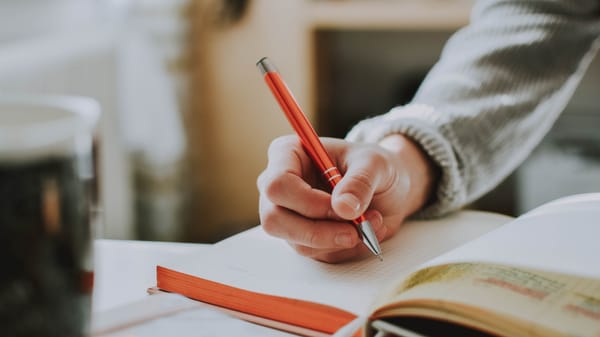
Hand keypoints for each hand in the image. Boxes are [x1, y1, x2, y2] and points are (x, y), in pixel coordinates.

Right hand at [257, 134, 437, 262]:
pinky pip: (316, 253)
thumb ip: (360, 182)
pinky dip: (344, 247)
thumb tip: (344, 208)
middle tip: (354, 231)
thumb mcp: (376, 164)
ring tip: (371, 222)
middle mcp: (280, 186)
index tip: (341, 207)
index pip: (277, 184)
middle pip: (274, 219)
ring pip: (297, 242)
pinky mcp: (302, 237)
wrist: (387, 186)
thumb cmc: (374, 166)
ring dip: (338, 239)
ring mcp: (287, 214)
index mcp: (288, 154)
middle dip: (318, 231)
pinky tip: (364, 230)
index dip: (307, 201)